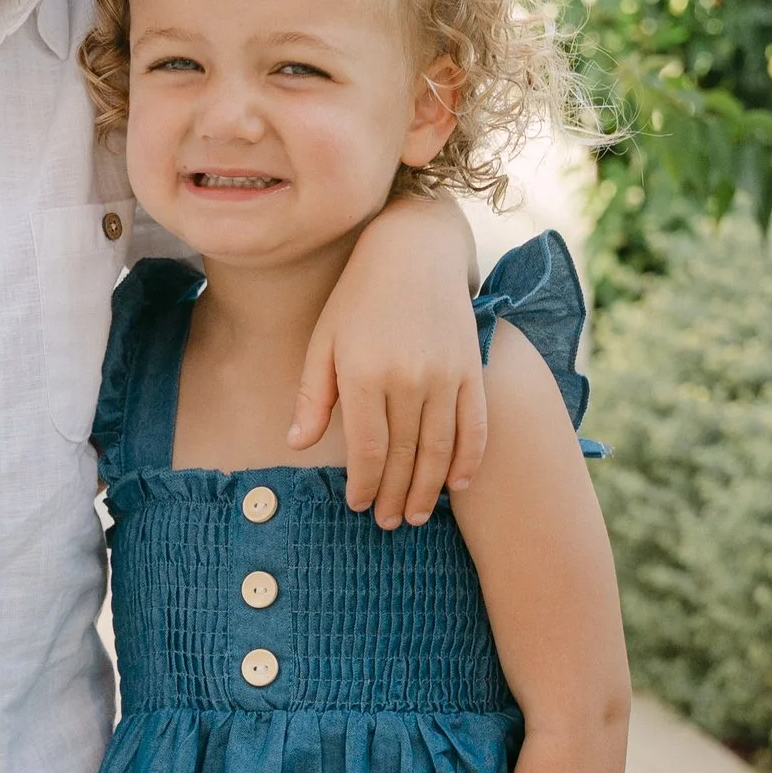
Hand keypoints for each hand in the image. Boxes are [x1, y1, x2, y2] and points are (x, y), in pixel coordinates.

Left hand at [292, 192, 486, 528]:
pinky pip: (475, 426)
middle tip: (391, 523)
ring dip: (429, 489)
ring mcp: (445, 374)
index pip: (368, 449)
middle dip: (396, 496)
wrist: (415, 250)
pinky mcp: (471, 369)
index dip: (365, 484)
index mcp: (364, 373)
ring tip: (419, 515)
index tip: (359, 505)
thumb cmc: (358, 298)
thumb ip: (313, 396)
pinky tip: (458, 485)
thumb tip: (296, 446)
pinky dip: (468, 459)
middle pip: (404, 456)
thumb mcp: (324, 341)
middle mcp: (407, 377)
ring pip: (440, 449)